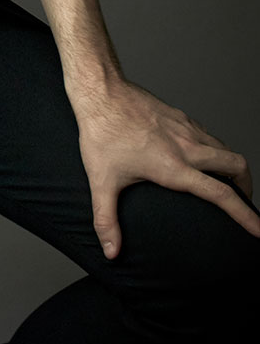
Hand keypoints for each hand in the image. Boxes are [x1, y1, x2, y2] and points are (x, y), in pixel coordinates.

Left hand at [71, 78, 259, 258]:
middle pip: (236, 166)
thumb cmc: (101, 133)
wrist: (101, 92)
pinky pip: (209, 135)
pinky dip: (216, 149)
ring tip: (227, 184)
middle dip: (247, 187)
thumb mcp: (101, 180)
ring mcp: (185, 128)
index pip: (221, 195)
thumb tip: (111, 252)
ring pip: (225, 148)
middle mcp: (187, 147)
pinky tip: (201, 157)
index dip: (246, 215)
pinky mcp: (180, 115)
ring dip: (232, 167)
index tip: (259, 230)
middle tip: (243, 203)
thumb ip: (107, 219)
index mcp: (174, 167)